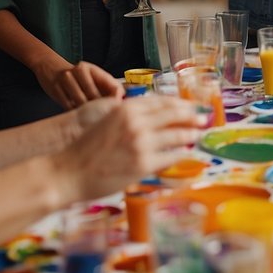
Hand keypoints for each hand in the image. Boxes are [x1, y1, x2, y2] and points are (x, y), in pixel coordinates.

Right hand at [36, 59, 122, 109]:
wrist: (50, 67)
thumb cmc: (75, 76)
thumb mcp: (90, 76)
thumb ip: (105, 87)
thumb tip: (121, 99)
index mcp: (91, 68)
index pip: (109, 82)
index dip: (115, 96)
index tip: (117, 106)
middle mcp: (79, 71)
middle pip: (94, 94)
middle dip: (99, 106)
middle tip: (102, 114)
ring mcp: (66, 79)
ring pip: (81, 101)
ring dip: (85, 110)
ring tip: (88, 114)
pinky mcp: (56, 89)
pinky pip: (68, 106)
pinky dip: (74, 111)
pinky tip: (76, 112)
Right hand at [53, 95, 201, 200]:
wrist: (68, 171)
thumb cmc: (85, 149)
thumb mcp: (106, 122)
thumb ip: (128, 118)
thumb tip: (151, 120)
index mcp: (126, 108)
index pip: (162, 101)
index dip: (180, 102)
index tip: (191, 105)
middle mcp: (136, 122)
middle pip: (174, 114)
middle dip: (192, 115)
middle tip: (204, 117)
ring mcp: (141, 143)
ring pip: (177, 135)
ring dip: (191, 135)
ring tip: (198, 135)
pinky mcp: (143, 163)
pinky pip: (171, 157)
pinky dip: (180, 154)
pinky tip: (185, 154)